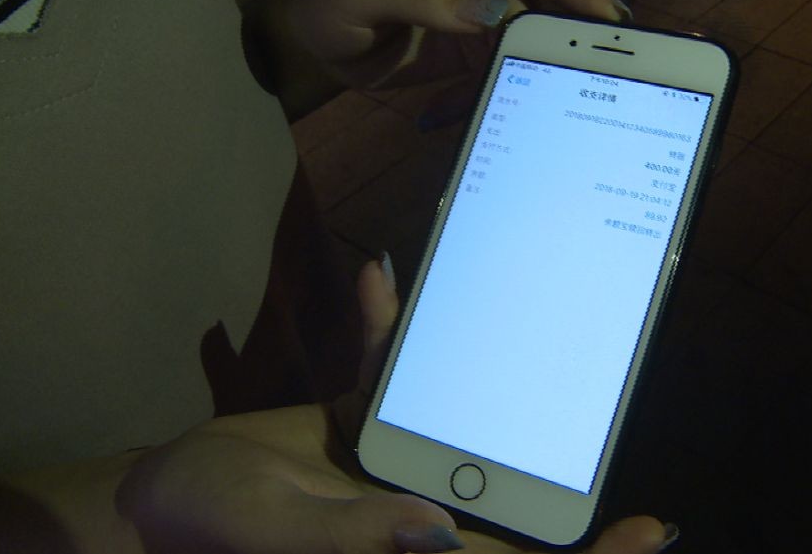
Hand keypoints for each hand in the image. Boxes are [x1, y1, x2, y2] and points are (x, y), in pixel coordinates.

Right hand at [116, 259, 673, 553]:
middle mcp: (417, 508)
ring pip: (460, 424)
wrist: (157, 494)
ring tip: (531, 315)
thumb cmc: (205, 523)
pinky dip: (389, 335)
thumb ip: (350, 536)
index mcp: (408, 547)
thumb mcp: (272, 528)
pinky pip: (391, 378)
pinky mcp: (361, 427)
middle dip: (565, 459)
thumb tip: (437, 533)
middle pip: (510, 493)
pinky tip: (387, 284)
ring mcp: (393, 465)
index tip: (655, 528)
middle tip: (609, 394)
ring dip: (486, 377)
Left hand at [264, 0, 631, 90]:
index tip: (602, 10)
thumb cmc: (332, 4)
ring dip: (548, 58)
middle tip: (611, 54)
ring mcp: (473, 16)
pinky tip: (525, 107)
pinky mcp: (466, 53)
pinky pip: (498, 68)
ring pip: (525, 34)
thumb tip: (493, 14)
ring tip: (582, 84)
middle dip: (573, 21)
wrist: (308, 49)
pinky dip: (508, 87)